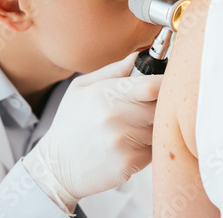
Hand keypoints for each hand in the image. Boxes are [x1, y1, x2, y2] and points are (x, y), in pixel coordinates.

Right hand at [23, 53, 162, 213]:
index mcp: (105, 94)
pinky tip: (130, 147)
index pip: (152, 86)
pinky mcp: (128, 163)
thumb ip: (114, 70)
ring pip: (159, 129)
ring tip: (133, 130)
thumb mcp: (82, 88)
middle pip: (161, 107)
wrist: (56, 166)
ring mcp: (122, 141)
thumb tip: (139, 56)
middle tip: (147, 109)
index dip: (165, 84)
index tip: (166, 85)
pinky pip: (154, 149)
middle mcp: (114, 116)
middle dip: (160, 107)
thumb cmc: (71, 123)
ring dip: (154, 129)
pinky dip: (148, 148)